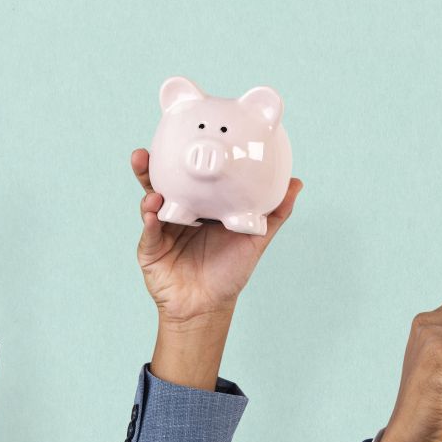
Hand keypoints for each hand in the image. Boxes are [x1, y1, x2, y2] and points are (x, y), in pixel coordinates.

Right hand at [131, 148, 301, 388]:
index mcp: (201, 206)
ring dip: (145, 184)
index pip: (190, 177)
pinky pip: (148, 231)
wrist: (208, 307)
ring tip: (145, 169)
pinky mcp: (150, 249)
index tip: (182, 134)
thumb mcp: (255, 238)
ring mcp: (161, 229)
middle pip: (163, 183)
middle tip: (147, 151)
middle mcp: (179, 213)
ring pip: (149, 201)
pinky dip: (149, 219)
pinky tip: (153, 210)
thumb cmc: (230, 272)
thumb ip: (274, 212)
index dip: (184, 157)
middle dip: (153, 166)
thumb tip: (297, 182)